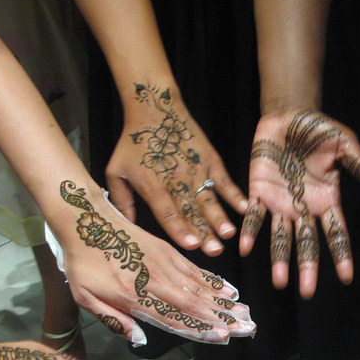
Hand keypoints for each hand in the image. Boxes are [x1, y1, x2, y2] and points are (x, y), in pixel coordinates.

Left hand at [56, 180, 255, 343]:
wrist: (85, 221)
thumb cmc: (82, 264)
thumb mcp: (85, 297)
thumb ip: (113, 319)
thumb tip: (140, 339)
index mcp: (133, 296)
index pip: (172, 317)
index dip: (199, 328)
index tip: (222, 336)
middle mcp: (154, 280)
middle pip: (194, 303)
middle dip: (223, 317)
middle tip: (248, 327)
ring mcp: (164, 264)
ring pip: (199, 287)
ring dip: (224, 302)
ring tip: (246, 312)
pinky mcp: (168, 250)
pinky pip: (194, 270)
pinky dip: (214, 281)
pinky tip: (229, 290)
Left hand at [106, 84, 248, 255]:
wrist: (155, 109)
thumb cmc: (134, 143)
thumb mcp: (116, 170)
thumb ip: (121, 200)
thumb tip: (126, 225)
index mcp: (152, 184)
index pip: (166, 211)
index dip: (179, 228)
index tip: (190, 245)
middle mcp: (176, 180)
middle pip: (191, 210)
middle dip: (203, 232)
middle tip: (214, 250)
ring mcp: (195, 170)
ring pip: (208, 199)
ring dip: (220, 218)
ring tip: (229, 234)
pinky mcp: (209, 160)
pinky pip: (224, 180)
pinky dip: (234, 194)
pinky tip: (244, 208)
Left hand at [240, 109, 359, 297]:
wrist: (287, 114)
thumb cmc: (317, 128)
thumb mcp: (343, 142)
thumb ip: (359, 164)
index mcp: (327, 199)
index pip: (336, 233)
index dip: (341, 255)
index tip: (346, 277)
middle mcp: (304, 208)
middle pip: (308, 243)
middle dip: (307, 268)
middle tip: (307, 292)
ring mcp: (280, 203)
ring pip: (281, 237)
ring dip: (279, 260)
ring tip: (280, 283)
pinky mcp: (258, 192)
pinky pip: (254, 216)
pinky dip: (250, 231)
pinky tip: (247, 248)